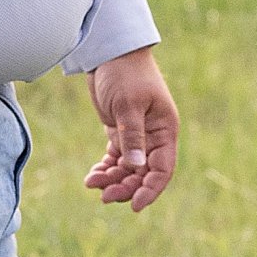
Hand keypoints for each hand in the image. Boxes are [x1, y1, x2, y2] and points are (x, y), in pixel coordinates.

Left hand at [84, 47, 179, 210]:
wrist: (109, 51)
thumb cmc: (125, 73)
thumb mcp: (128, 105)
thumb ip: (132, 136)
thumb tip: (136, 167)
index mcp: (165, 130)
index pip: (162, 169)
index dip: (150, 189)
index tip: (134, 205)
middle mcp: (153, 137)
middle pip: (143, 173)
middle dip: (125, 187)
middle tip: (104, 196)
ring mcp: (136, 135)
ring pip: (127, 169)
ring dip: (112, 180)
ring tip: (92, 182)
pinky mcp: (119, 132)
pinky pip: (115, 159)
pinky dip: (105, 169)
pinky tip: (92, 176)